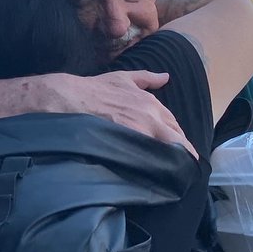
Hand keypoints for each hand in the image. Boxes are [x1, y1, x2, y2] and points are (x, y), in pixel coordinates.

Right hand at [45, 71, 197, 158]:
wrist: (73, 99)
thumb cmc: (97, 89)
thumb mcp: (124, 78)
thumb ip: (147, 78)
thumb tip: (165, 77)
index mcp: (151, 104)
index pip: (174, 124)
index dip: (177, 136)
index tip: (177, 145)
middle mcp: (150, 118)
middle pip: (176, 139)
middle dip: (179, 150)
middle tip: (179, 163)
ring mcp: (141, 132)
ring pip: (166, 151)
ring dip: (170, 159)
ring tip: (172, 172)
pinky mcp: (129, 145)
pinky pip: (149, 158)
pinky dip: (155, 165)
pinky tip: (157, 174)